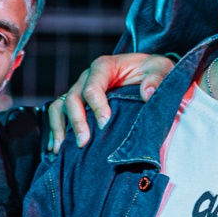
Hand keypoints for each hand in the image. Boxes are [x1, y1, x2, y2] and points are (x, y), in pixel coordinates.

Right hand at [47, 53, 177, 151]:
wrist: (147, 74)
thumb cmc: (152, 71)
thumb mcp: (161, 68)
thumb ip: (157, 78)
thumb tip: (147, 94)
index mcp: (105, 66)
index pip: (93, 86)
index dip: (97, 106)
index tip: (105, 124)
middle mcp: (87, 77)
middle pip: (73, 98)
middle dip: (77, 121)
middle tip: (84, 142)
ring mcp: (79, 90)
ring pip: (61, 106)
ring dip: (60, 128)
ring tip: (61, 149)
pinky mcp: (77, 103)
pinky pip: (58, 114)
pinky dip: (55, 130)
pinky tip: (56, 149)